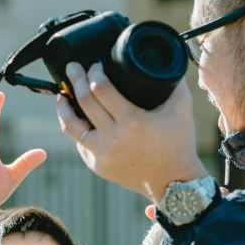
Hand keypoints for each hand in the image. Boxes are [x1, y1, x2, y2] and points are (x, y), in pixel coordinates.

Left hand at [57, 63, 207, 203]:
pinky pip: (80, 143)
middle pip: (84, 101)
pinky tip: (78, 118)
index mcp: (132, 122)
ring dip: (64, 106)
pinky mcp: (97, 165)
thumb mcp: (182, 109)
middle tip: (73, 68)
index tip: (95, 65)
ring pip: (71, 125)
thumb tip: (164, 61)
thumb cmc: (179, 144)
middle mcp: (113, 138)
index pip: (101, 88)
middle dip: (75, 79)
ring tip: (63, 94)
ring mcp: (102, 154)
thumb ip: (174, 83)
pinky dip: (78, 128)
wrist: (173, 182)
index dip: (94, 72)